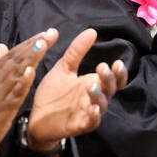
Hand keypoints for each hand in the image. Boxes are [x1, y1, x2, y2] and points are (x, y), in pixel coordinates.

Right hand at [0, 30, 55, 156]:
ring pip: (16, 72)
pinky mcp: (2, 108)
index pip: (12, 55)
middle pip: (17, 59)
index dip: (28, 43)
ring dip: (30, 58)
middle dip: (34, 45)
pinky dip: (22, 82)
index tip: (44, 34)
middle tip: (50, 33)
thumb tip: (2, 46)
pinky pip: (14, 94)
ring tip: (43, 44)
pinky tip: (32, 72)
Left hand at [27, 29, 128, 148]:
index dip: (119, 73)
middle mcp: (94, 98)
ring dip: (100, 96)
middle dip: (109, 79)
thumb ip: (76, 52)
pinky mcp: (80, 125)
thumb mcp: (63, 68)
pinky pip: (92, 122)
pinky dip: (95, 116)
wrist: (37, 117)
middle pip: (110, 89)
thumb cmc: (52, 94)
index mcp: (93, 84)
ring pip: (102, 105)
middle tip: (102, 67)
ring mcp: (88, 112)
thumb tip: (92, 31)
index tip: (117, 62)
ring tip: (92, 86)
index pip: (114, 79)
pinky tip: (92, 109)